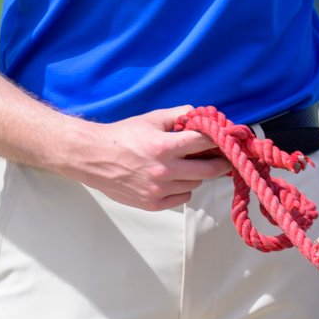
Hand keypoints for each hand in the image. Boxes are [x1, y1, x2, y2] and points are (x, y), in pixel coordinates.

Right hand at [70, 105, 233, 209]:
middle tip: (225, 159)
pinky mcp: (153, 204)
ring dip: (196, 175)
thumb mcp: (151, 119)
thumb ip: (178, 115)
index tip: (226, 141)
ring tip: (186, 166)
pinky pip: (182, 198)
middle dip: (220, 163)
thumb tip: (203, 115)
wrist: (93, 158)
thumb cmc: (122, 136)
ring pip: (195, 184)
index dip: (218, 140)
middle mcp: (164, 170)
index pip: (204, 143)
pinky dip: (182, 189)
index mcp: (164, 146)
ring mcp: (159, 190)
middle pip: (209, 170)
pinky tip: (173, 180)